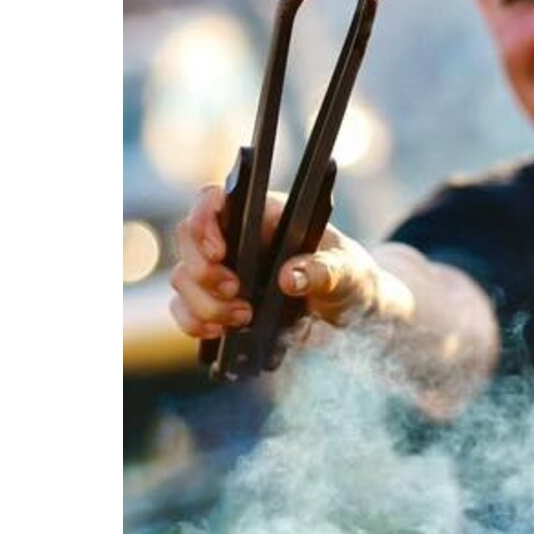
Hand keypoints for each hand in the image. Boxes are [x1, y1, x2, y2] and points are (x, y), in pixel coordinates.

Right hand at [169, 184, 379, 340]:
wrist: (349, 312)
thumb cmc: (349, 277)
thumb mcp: (348, 271)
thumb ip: (325, 270)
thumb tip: (289, 277)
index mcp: (263, 214)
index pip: (214, 201)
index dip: (205, 221)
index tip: (219, 252)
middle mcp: (235, 238)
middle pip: (188, 240)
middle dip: (204, 271)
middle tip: (236, 291)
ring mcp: (222, 270)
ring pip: (184, 279)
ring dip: (205, 303)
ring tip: (242, 318)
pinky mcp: (218, 303)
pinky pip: (185, 310)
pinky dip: (195, 323)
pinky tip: (219, 332)